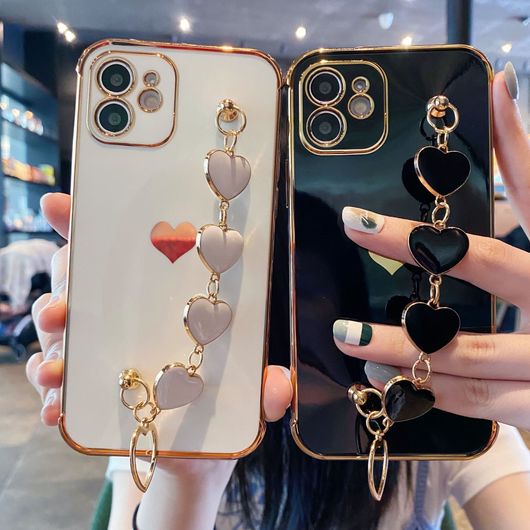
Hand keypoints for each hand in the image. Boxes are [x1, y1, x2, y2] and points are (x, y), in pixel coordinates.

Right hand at [26, 193, 292, 477]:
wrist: (198, 458)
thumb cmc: (223, 410)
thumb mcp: (247, 395)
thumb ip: (263, 391)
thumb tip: (280, 384)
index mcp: (162, 307)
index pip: (122, 257)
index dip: (86, 227)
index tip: (61, 206)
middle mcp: (126, 325)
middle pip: (77, 291)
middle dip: (61, 294)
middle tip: (61, 310)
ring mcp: (102, 359)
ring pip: (58, 338)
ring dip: (50, 349)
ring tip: (57, 370)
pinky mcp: (88, 399)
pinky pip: (56, 391)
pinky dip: (50, 400)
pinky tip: (54, 412)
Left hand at [334, 67, 529, 429]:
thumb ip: (523, 220)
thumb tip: (498, 155)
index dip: (513, 140)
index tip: (482, 91)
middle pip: (487, 262)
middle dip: (412, 243)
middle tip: (354, 221)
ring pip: (466, 347)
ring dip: (400, 340)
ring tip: (346, 332)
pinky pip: (477, 401)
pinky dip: (428, 389)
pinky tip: (388, 376)